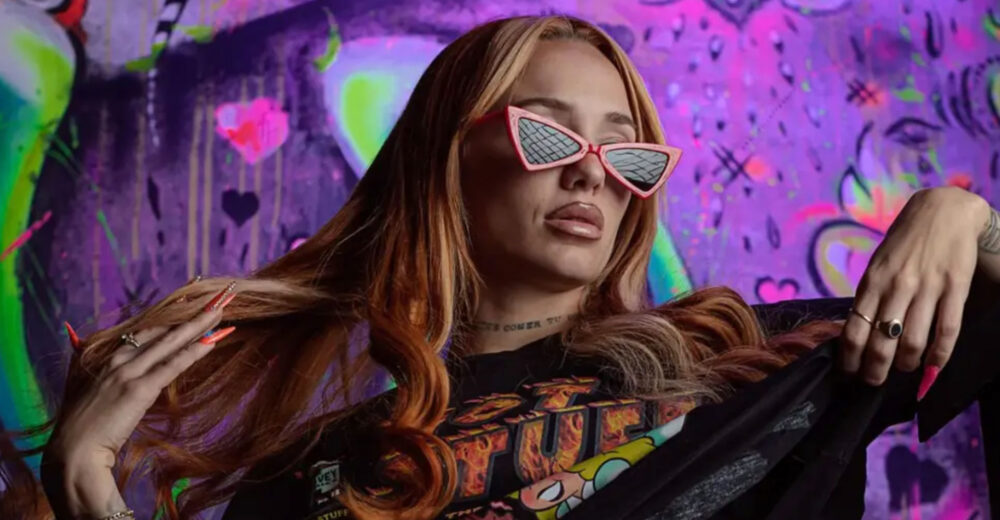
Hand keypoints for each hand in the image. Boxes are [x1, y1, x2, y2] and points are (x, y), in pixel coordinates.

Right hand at [42, 283, 237, 516]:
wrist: (73, 453)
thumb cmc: (80, 427)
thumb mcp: (84, 389)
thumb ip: (89, 364)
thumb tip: (84, 343)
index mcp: (105, 357)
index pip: (145, 327)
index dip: (169, 312)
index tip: (189, 295)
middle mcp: (117, 359)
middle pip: (161, 328)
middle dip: (190, 312)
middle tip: (216, 297)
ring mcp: (127, 373)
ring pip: (170, 342)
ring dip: (198, 325)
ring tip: (221, 311)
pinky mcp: (139, 390)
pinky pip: (172, 365)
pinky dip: (194, 351)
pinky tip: (212, 341)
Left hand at [838, 187, 990, 395]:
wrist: (942, 210)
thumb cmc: (904, 242)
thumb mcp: (878, 265)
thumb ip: (870, 296)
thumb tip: (859, 332)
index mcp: (872, 282)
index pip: (854, 329)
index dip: (849, 358)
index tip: (848, 374)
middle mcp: (896, 287)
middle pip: (881, 342)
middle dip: (875, 370)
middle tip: (873, 383)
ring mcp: (927, 288)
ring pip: (913, 341)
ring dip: (906, 365)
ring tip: (902, 371)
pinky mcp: (954, 287)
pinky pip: (947, 330)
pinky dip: (939, 355)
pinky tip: (932, 367)